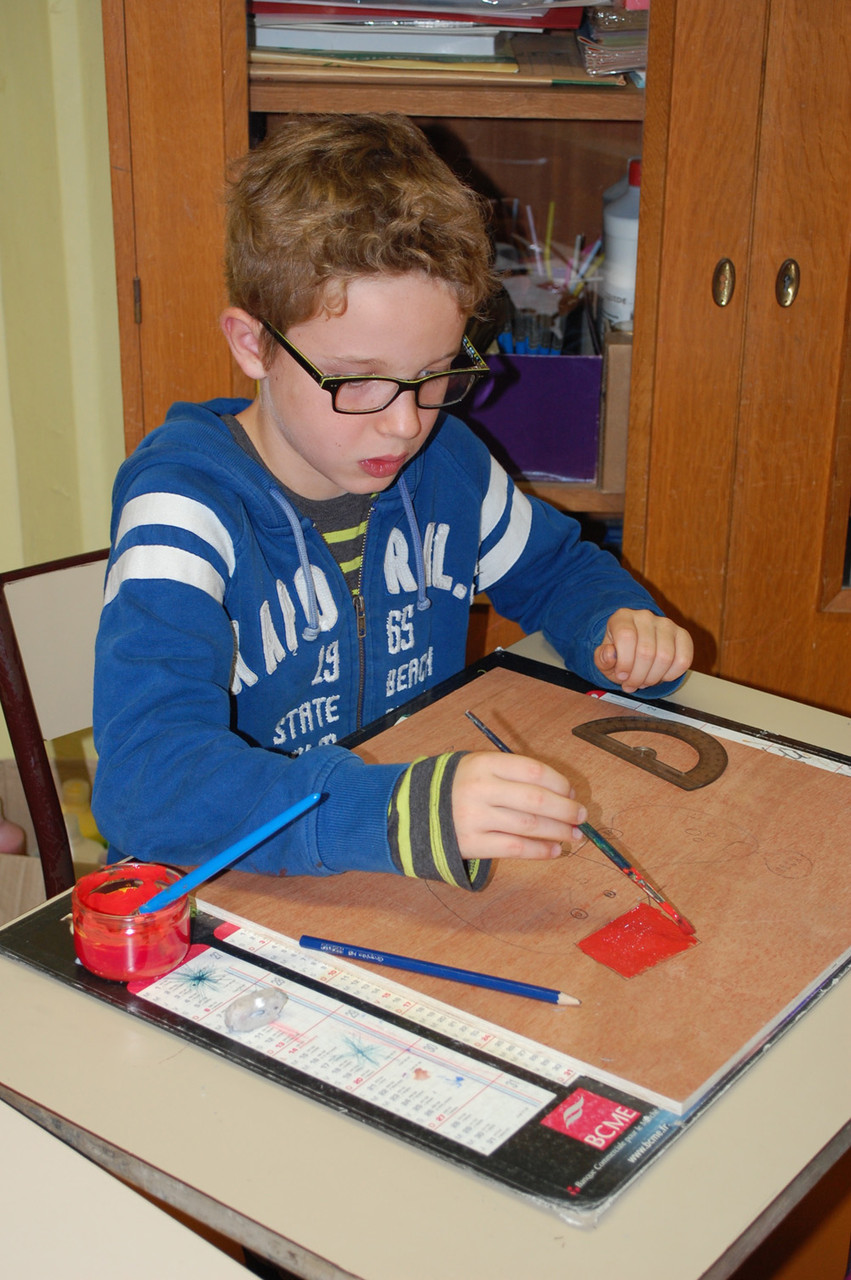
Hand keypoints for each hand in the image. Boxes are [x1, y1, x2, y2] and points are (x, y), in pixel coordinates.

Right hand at [452, 751, 586, 861]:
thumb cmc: (459, 787)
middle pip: (536, 799)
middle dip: (566, 810)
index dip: (560, 783)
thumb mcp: (480, 767)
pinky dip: (540, 851)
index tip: (572, 793)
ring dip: (558, 831)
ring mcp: (475, 817)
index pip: (533, 771)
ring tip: (574, 835)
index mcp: (484, 763)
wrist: (415, 810)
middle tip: (582, 816)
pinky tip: (554, 850)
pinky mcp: (472, 843)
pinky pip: (515, 848)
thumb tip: (563, 794)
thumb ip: (515, 775)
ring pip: (529, 825)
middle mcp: (480, 789)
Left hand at [594, 608, 692, 693]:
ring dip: (654, 678)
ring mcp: (666, 624)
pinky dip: (671, 675)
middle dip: (638, 676)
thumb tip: (610, 654)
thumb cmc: (619, 653)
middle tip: (632, 684)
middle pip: (646, 651)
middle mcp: (645, 617)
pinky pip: (683, 660)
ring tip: (644, 681)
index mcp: (622, 617)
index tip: (621, 676)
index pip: (626, 636)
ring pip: (665, 657)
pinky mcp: (682, 635)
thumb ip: (602, 658)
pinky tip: (660, 676)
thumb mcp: (603, 658)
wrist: (635, 647)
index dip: (624, 662)